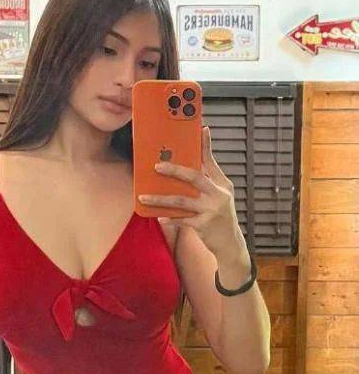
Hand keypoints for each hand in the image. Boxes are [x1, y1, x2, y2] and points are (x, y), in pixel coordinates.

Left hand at [138, 125, 241, 257]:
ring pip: (182, 200)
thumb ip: (207, 180)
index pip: (210, 161)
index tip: (201, 129)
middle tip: (156, 166)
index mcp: (222, 184)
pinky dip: (170, 218)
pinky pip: (182, 219)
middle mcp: (218, 194)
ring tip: (144, 197)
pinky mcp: (204, 225)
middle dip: (174, 170)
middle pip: (195, 177)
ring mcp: (212, 210)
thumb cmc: (220, 217)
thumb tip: (191, 164)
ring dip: (160, 199)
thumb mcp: (219, 196)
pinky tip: (159, 217)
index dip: (205, 145)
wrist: (230, 244)